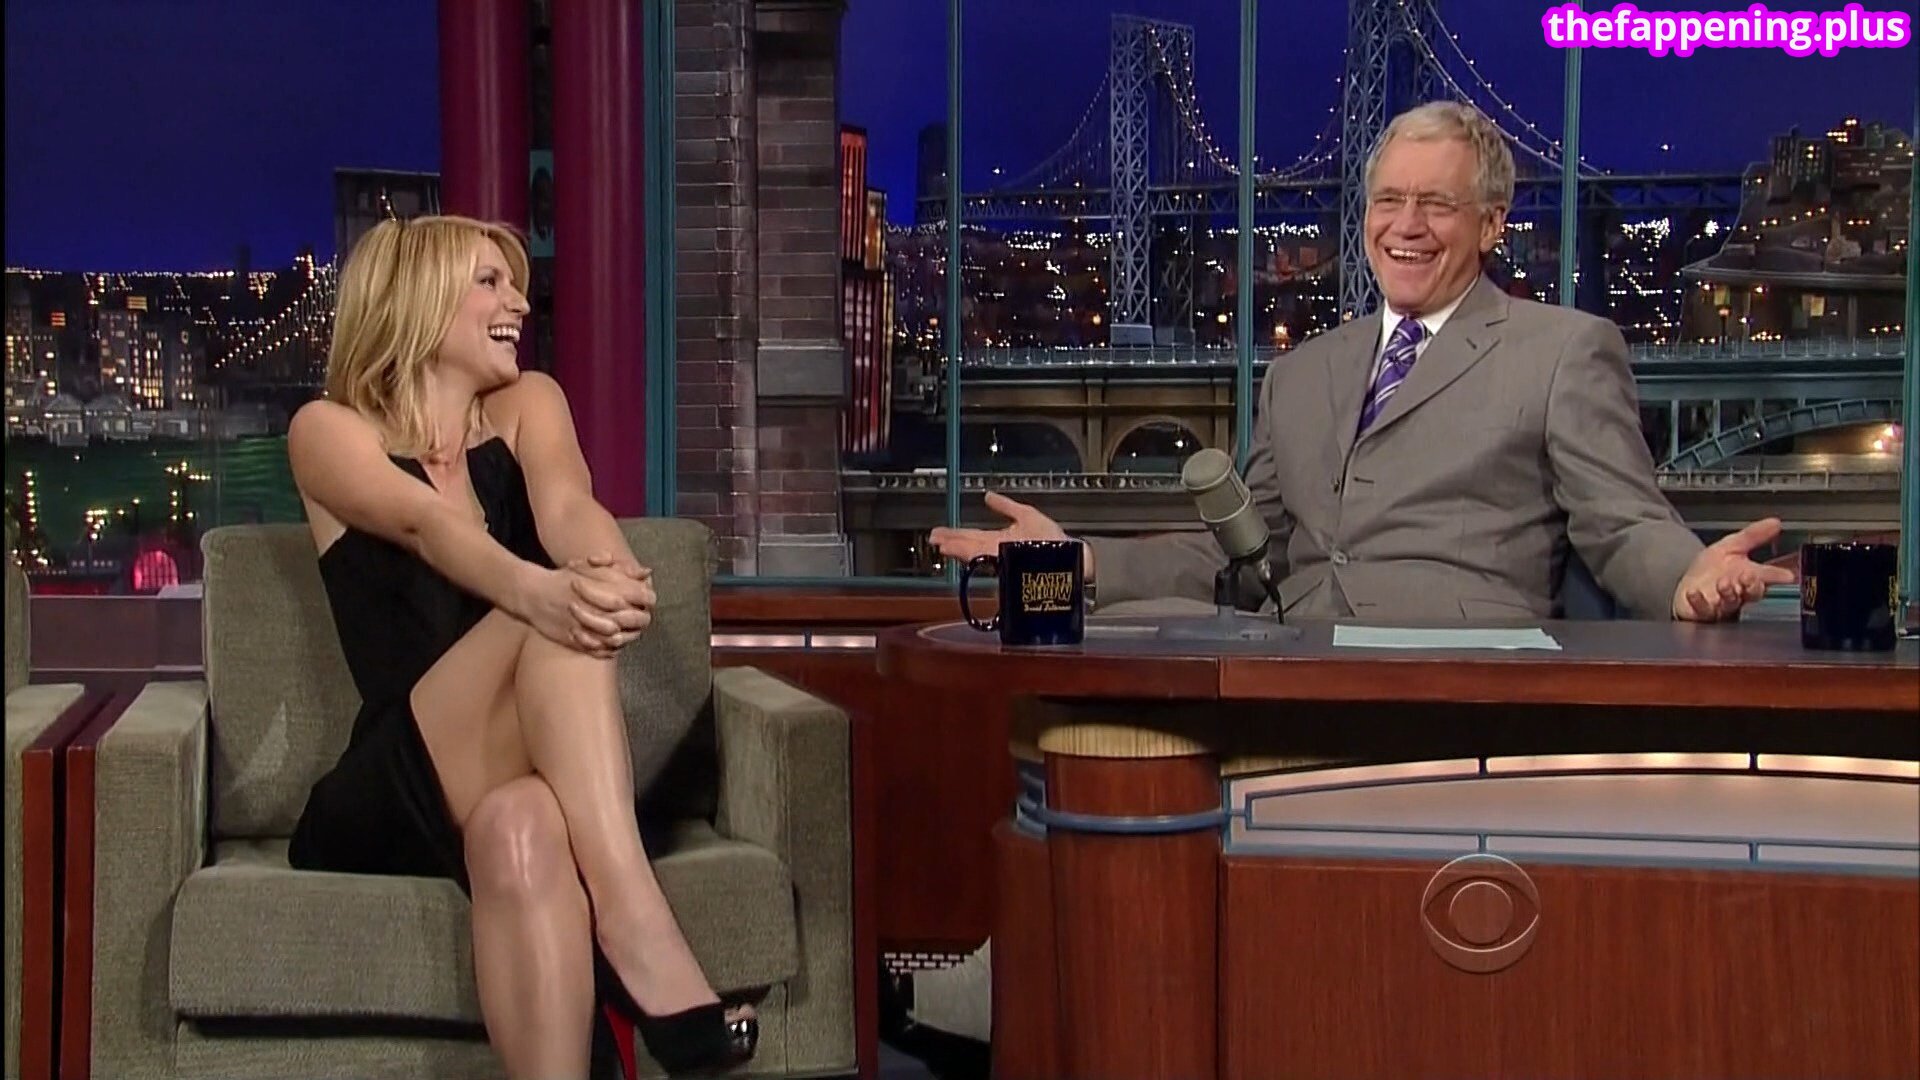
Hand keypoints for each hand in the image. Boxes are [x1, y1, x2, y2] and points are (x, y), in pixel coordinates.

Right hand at [521, 562, 653, 657]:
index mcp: (604, 587)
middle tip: (639, 618)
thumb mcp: (591, 566)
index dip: (648, 599)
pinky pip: (600, 649)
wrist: (533, 593)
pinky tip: (612, 644)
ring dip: (626, 636)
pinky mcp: (575, 639)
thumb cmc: (564, 578)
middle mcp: (598, 607)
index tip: (647, 600)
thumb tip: (646, 572)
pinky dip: (609, 649)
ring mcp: (587, 625)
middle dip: (640, 619)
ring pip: (619, 636)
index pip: (640, 595)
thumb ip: (620, 568)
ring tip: (627, 632)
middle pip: (634, 619)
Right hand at [928, 492, 1090, 575]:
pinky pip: (985, 557)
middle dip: (950, 542)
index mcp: (1001, 540)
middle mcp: (999, 551)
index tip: (940, 533)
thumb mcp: (1026, 515)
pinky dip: (970, 554)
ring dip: (956, 549)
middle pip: (969, 545)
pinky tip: (959, 551)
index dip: (956, 535)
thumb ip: (1005, 506)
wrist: (1070, 556)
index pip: (973, 537)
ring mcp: (1002, 558)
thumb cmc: (1054, 540)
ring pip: (974, 553)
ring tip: (941, 546)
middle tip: (933, 540)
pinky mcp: (1007, 563)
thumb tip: (988, 496)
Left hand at [1671, 517, 1795, 621]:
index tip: (1786, 576)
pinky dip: (1698, 602)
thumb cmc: (1711, 570)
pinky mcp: (1702, 613)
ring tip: (1723, 583)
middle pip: (1752, 594)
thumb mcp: (1731, 546)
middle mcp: (1738, 594)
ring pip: (1730, 603)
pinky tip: (1694, 593)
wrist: (1686, 585)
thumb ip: (1753, 536)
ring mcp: (1720, 605)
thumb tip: (1775, 522)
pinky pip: (1702, 610)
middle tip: (1749, 576)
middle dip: (1752, 586)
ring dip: (1728, 593)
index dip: (1777, 576)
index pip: (1767, 577)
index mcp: (1748, 578)